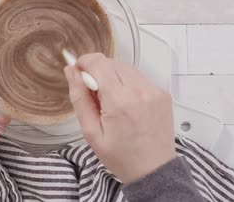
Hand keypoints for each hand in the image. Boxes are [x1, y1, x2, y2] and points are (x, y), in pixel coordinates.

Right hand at [64, 53, 175, 184]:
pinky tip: (127, 104)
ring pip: (125, 68)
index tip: (78, 72)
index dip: (84, 63)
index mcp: (119, 101)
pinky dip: (128, 84)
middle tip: (95, 96)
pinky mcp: (162, 93)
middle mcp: (139, 91)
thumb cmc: (122, 156)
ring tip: (112, 102)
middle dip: (97, 72)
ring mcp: (153, 91)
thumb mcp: (91, 132)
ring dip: (113, 77)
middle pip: (110, 62)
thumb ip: (79, 98)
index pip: (98, 62)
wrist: (153, 170)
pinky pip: (139, 78)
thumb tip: (71, 73)